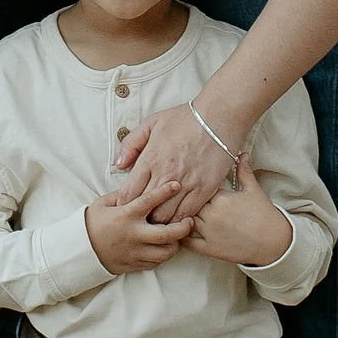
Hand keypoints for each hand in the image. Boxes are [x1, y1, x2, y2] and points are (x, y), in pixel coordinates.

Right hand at [86, 170, 195, 273]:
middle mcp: (133, 234)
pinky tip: (164, 247)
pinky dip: (163, 255)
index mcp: (126, 216)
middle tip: (190, 221)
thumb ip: (123, 194)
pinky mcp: (134, 264)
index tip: (177, 185)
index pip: (149, 201)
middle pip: (167, 234)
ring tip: (178, 236)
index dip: (165, 192)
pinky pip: (155, 263)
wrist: (79, 250)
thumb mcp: (103, 203)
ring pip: (165, 252)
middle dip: (183, 228)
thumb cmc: (91, 223)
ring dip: (175, 244)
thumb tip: (139, 185)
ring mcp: (135, 252)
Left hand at [111, 98, 237, 222]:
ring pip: (164, 217)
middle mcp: (166, 175)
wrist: (219, 118)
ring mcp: (185, 184)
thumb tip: (119, 165)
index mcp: (150, 159)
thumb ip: (131, 144)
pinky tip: (177, 216)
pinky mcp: (204, 191)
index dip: (124, 204)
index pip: (128, 194)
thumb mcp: (151, 123)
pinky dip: (178, 220)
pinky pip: (186, 215)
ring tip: (158, 216)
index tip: (127, 205)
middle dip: (140, 214)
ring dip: (159, 220)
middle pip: (144, 209)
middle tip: (141, 214)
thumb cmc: (185, 119)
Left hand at [187, 166, 293, 266]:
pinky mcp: (210, 249)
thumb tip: (242, 154)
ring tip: (177, 211)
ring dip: (182, 217)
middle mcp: (212, 215)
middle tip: (182, 197)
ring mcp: (209, 233)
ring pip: (186, 221)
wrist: (274, 242)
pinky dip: (182, 236)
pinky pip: (188, 243)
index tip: (194, 184)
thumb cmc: (264, 214)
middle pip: (190, 204)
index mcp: (221, 199)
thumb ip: (244, 171)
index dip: (195, 187)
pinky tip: (180, 230)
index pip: (198, 188)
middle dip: (187, 201)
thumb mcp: (253, 189)